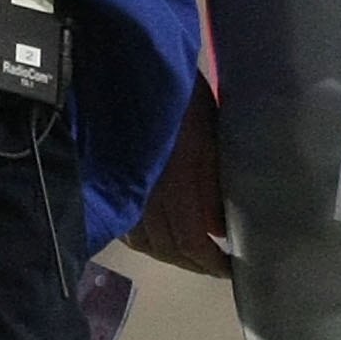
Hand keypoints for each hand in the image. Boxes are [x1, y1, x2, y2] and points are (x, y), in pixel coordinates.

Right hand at [127, 79, 230, 275]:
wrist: (131, 70)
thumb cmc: (181, 99)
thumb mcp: (210, 137)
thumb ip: (214, 185)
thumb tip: (219, 228)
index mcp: (176, 189)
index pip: (192, 244)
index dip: (210, 262)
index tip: (229, 269)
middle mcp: (146, 199)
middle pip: (167, 248)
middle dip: (192, 262)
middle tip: (212, 265)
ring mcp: (126, 192)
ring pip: (145, 241)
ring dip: (169, 253)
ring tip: (188, 254)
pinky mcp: (111, 183)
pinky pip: (126, 226)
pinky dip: (145, 239)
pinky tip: (158, 236)